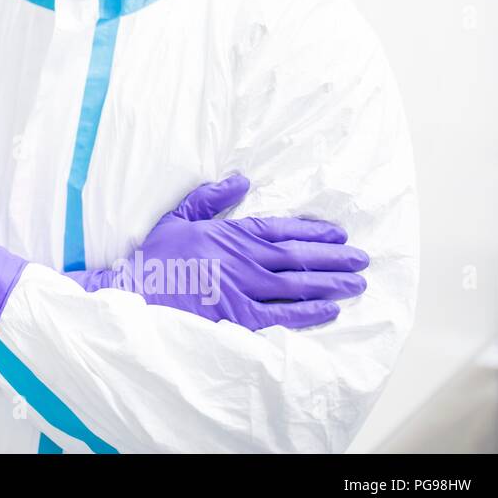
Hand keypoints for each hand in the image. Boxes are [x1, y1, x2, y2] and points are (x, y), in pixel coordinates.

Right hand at [66, 174, 368, 329]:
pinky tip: (330, 310)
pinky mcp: (239, 318)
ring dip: (330, 283)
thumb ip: (211, 198)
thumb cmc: (155, 258)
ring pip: (297, 286)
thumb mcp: (178, 218)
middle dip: (334, 258)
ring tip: (356, 282)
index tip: (338, 235)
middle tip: (361, 259)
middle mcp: (243, 260)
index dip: (312, 232)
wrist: (136, 294)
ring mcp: (243, 290)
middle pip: (298, 258)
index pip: (280, 231)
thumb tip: (241, 179)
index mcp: (230, 235)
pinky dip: (309, 313)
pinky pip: (282, 316)